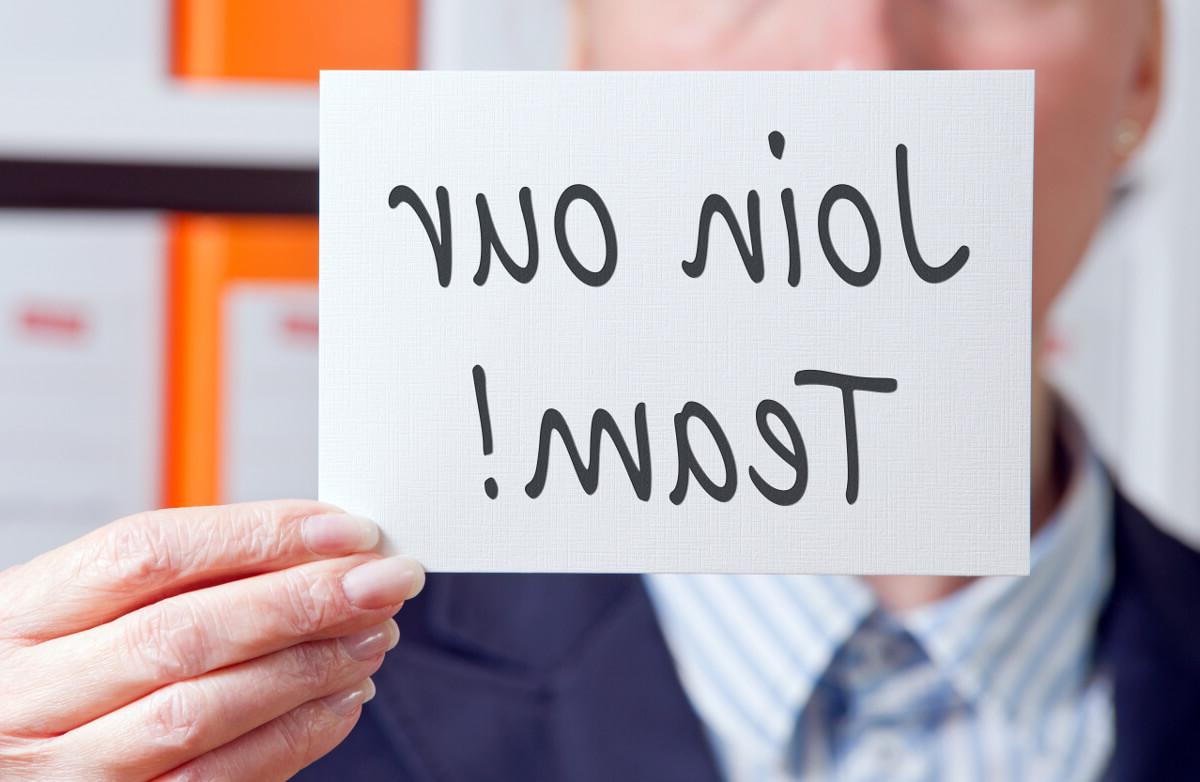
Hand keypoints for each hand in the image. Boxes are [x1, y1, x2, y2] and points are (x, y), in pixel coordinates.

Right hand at [0, 500, 423, 780]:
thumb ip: (178, 576)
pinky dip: (294, 737)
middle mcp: (29, 696)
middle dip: (305, 600)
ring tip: (375, 634)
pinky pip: (217, 781)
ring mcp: (65, 770)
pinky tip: (342, 699)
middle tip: (386, 580)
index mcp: (21, 614)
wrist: (1, 758)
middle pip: (187, 632)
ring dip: (309, 667)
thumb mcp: (75, 607)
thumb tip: (317, 546)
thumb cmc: (48, 672)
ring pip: (204, 711)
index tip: (346, 529)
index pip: (150, 553)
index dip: (260, 534)